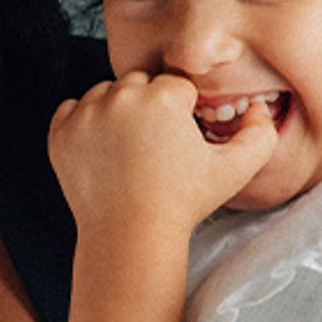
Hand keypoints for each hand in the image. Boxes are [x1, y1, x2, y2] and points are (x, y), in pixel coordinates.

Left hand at [48, 69, 279, 236]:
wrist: (130, 236)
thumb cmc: (183, 204)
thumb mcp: (235, 171)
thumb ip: (260, 135)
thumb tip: (259, 108)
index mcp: (164, 95)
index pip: (175, 87)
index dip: (181, 115)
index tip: (177, 143)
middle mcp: (122, 96)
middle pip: (140, 84)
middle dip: (148, 109)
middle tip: (153, 150)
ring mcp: (87, 113)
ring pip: (106, 94)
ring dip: (116, 113)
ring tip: (129, 153)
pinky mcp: (61, 131)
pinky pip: (72, 110)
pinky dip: (84, 126)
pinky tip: (103, 153)